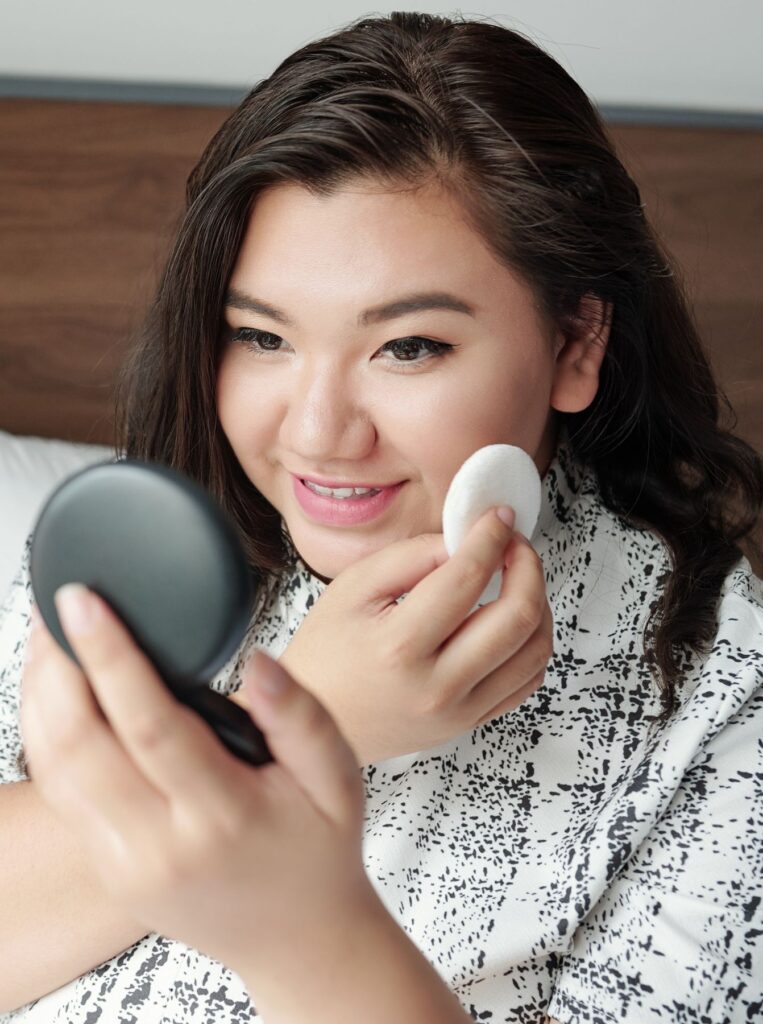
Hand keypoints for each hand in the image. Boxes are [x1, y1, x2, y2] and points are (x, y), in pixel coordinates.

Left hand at [20, 588, 371, 982]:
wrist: (300, 941)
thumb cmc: (319, 852)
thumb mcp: (339, 778)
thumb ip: (301, 716)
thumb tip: (259, 661)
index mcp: (221, 815)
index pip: (148, 724)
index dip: (110, 656)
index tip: (85, 603)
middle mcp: (158, 846)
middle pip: (78, 747)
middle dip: (57, 667)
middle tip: (59, 608)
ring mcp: (124, 863)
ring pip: (54, 771)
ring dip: (40, 698)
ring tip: (50, 639)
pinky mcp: (109, 865)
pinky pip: (59, 795)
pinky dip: (45, 737)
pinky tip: (56, 694)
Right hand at [279, 508, 552, 765]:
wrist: (313, 721)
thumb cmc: (326, 653)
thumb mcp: (353, 588)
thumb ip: (412, 556)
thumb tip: (465, 538)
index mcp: (399, 646)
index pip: (467, 578)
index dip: (491, 536)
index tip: (498, 516)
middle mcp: (437, 686)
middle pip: (518, 616)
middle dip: (528, 565)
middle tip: (514, 543)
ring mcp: (459, 711)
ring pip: (534, 650)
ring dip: (537, 602)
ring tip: (515, 578)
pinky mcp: (470, 723)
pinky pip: (527, 680)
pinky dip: (532, 642)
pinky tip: (510, 618)